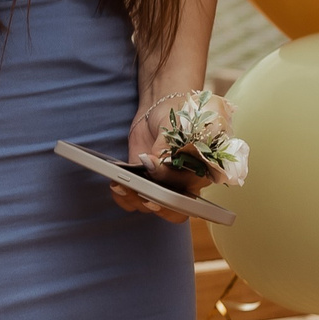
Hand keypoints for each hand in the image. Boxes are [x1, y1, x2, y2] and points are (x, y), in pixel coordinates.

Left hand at [110, 86, 205, 219]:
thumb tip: (152, 163)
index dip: (175, 189)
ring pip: (152, 206)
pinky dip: (123, 196)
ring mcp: (163, 186)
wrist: (162, 109)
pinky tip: (116, 183)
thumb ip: (167, 145)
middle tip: (141, 192)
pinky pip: (134, 199)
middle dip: (156, 204)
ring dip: (135, 198)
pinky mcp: (144, 183)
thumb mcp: (177, 125)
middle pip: (175, 210)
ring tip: (121, 183)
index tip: (155, 172)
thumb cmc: (180, 114)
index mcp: (202, 172)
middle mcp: (185, 185)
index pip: (191, 188)